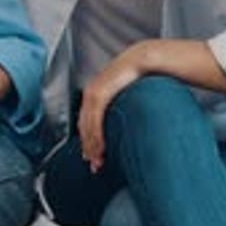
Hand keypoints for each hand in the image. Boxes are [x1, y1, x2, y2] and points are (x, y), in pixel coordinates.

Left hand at [79, 45, 142, 170]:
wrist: (141, 60)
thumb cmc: (136, 77)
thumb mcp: (124, 94)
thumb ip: (119, 106)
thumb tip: (123, 122)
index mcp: (93, 93)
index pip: (86, 122)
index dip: (87, 141)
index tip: (92, 156)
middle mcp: (89, 94)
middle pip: (84, 127)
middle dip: (89, 148)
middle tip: (94, 166)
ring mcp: (93, 94)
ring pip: (88, 127)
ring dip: (92, 146)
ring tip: (98, 161)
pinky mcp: (100, 94)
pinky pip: (95, 120)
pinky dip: (96, 136)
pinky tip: (101, 148)